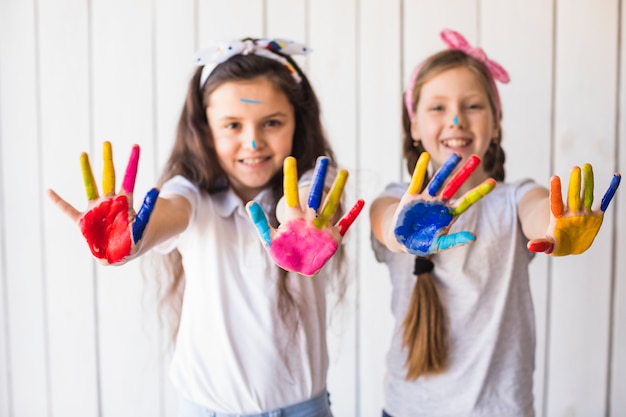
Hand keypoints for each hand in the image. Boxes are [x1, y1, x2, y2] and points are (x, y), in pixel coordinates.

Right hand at [47, 142, 157, 263]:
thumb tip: (154, 190)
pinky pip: (69, 210)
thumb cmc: (132, 241)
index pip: (129, 180)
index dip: (132, 166)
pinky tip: (49, 191)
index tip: (136, 149)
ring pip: (90, 186)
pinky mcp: (84, 222)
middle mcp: (110, 202)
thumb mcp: (143, 227)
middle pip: (109, 176)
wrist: (121, 254)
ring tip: (84, 153)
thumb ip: (147, 212)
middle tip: (107, 143)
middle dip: (108, 160)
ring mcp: (96, 209)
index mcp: (125, 203)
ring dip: (87, 170)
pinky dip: (59, 202)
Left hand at [246, 156, 363, 275]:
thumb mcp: (269, 239)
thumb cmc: (284, 254)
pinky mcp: (334, 237)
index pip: (291, 193)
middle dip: (319, 177)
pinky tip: (360, 201)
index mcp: (293, 218)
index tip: (290, 159)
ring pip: (332, 203)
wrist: (299, 268)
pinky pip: (345, 223)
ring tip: (344, 172)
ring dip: (338, 189)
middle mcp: (309, 218)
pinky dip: (352, 213)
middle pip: (315, 193)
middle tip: (323, 159)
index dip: (290, 177)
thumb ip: (260, 222)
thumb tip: (249, 204)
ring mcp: (323, 226)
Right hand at [391, 152, 495, 255]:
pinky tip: (425, 157)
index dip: (479, 191)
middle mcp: (439, 203)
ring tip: (457, 155)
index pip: (467, 200)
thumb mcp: (439, 244)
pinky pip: (416, 180)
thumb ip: (455, 240)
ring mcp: (425, 198)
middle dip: (465, 172)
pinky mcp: (411, 197)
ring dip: (447, 168)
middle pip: (454, 185)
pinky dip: (420, 169)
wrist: (401, 241)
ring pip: (438, 180)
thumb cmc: (421, 243)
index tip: (493, 182)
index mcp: (448, 214)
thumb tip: (474, 237)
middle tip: (477, 158)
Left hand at [528, 164, 619, 255]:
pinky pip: (604, 201)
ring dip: (587, 181)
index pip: (556, 202)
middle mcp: (571, 212)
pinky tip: (616, 176)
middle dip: (574, 183)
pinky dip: (610, 189)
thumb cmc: (556, 244)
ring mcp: (583, 213)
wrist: (569, 245)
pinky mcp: (595, 216)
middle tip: (575, 168)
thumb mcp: (548, 246)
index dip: (555, 191)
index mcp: (559, 218)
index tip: (554, 177)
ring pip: (586, 195)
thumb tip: (530, 246)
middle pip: (573, 196)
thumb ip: (541, 244)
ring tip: (587, 165)